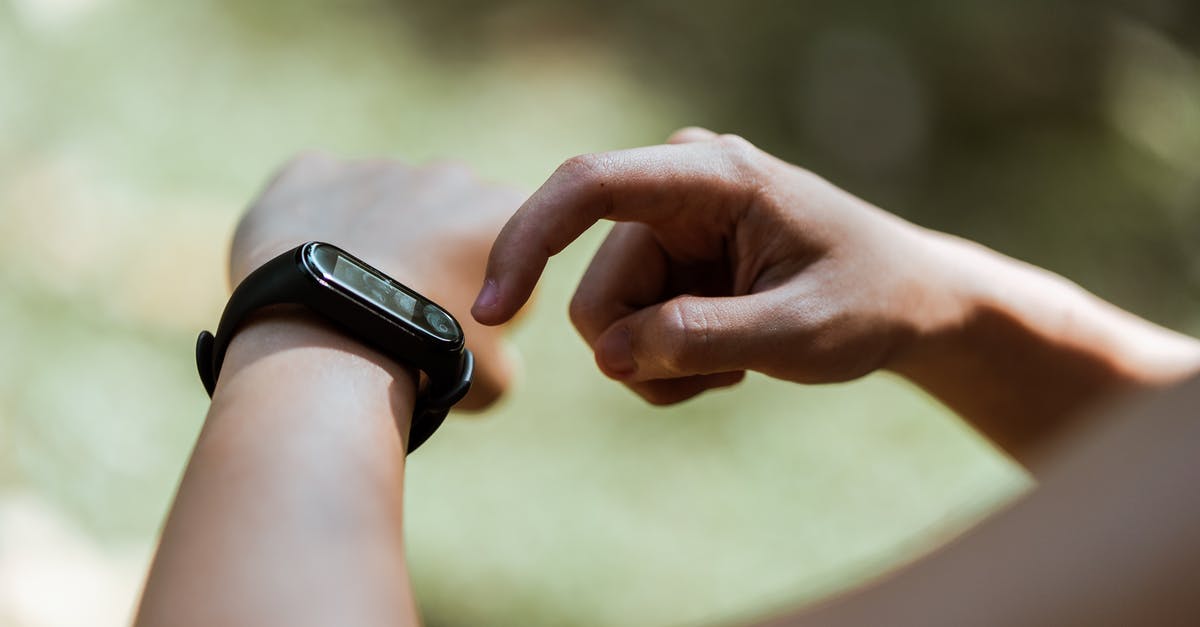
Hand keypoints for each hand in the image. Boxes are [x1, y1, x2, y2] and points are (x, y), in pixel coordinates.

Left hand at [231, 153, 523, 408]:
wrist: (331, 343)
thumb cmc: (425, 361)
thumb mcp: (495, 377)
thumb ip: (504, 352)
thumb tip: (489, 355)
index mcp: (505, 211)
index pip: (513, 246)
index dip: (493, 287)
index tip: (464, 323)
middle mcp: (449, 175)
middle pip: (446, 215)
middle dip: (434, 251)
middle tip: (406, 310)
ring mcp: (380, 167)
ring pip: (382, 202)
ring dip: (377, 237)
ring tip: (352, 297)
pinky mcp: (314, 170)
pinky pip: (317, 190)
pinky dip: (314, 223)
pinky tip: (310, 270)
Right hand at [472, 127, 950, 404]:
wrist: (908, 301)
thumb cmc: (868, 300)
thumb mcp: (800, 331)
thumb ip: (702, 340)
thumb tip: (610, 355)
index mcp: (709, 175)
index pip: (587, 186)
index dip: (527, 241)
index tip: (491, 308)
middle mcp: (675, 187)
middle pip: (596, 292)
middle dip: (644, 352)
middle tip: (722, 373)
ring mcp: (668, 226)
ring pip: (608, 322)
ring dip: (664, 363)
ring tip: (737, 363)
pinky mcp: (668, 261)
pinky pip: (629, 330)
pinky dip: (671, 362)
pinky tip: (729, 355)